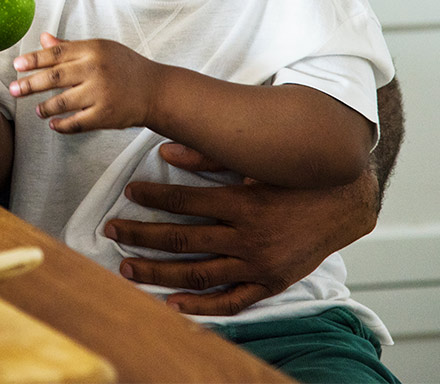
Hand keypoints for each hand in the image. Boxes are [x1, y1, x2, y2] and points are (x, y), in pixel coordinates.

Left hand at [9, 34, 156, 132]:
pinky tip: (53, 125)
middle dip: (30, 84)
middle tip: (13, 89)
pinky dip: (62, 125)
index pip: (56, 53)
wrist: (155, 90)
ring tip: (37, 110)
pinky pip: (77, 123)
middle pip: (54, 77)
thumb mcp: (100, 49)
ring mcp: (101, 93)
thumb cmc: (124, 66)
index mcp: (92, 49)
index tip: (16, 65)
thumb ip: (70, 46)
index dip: (33, 59)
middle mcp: (95, 69)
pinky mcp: (106, 115)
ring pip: (62, 102)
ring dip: (45, 107)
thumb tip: (43, 38)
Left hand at [105, 142, 378, 316]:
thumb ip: (210, 154)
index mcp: (242, 203)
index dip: (153, 196)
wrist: (344, 202)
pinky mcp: (270, 283)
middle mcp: (248, 237)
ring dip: (158, 273)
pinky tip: (172, 303)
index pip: (184, 201)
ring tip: (126, 267)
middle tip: (111, 230)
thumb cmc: (294, 175)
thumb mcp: (254, 160)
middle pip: (182, 240)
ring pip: (198, 274)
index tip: (128, 191)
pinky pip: (232, 301)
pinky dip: (202, 306)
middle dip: (141, 235)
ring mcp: (259, 265)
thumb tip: (166, 148)